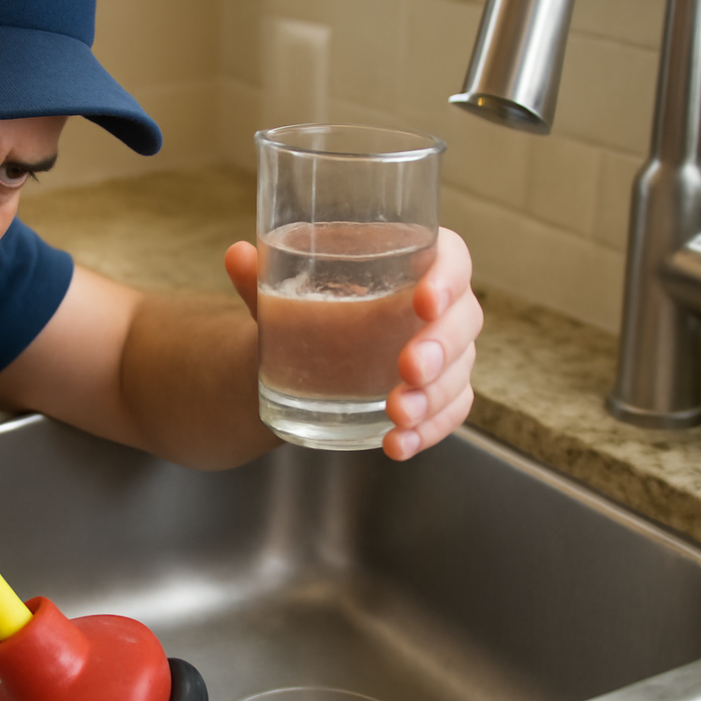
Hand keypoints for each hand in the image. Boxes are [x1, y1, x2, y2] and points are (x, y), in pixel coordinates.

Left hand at [224, 227, 481, 460]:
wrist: (305, 356)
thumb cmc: (310, 309)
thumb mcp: (283, 293)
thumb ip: (261, 278)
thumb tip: (236, 256)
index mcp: (415, 262)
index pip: (453, 258)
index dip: (448, 277)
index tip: (424, 300)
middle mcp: (441, 307)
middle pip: (464, 320)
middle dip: (440, 347)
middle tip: (407, 369)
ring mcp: (446, 355)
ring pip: (460, 373)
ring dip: (433, 398)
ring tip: (396, 415)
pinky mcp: (439, 395)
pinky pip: (450, 413)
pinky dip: (428, 431)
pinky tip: (397, 445)